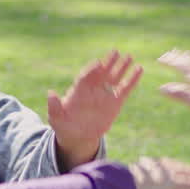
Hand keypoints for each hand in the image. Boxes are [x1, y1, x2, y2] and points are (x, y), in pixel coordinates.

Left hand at [48, 50, 142, 167]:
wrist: (78, 136)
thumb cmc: (64, 125)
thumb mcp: (56, 118)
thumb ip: (54, 107)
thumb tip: (50, 94)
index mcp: (78, 90)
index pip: (86, 76)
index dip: (91, 70)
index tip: (98, 63)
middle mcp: (93, 88)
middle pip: (101, 72)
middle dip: (108, 62)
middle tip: (116, 52)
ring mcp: (105, 94)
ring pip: (114, 77)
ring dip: (121, 67)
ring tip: (130, 57)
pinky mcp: (116, 102)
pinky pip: (125, 88)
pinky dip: (132, 79)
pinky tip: (139, 69)